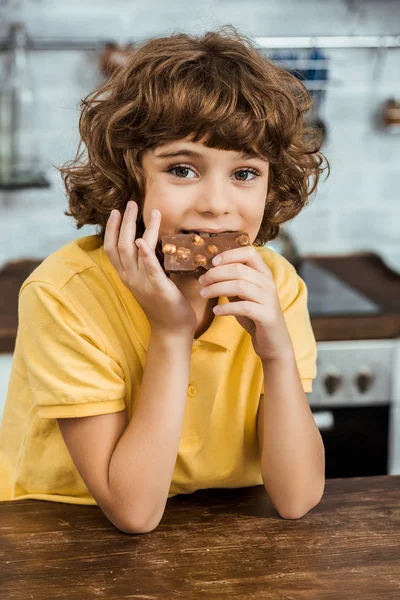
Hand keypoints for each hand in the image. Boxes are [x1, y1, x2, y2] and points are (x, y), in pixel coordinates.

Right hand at [104, 201, 196, 334]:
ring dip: (140, 228)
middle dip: (124, 222)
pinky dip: (145, 253)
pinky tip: (143, 240)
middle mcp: (130, 278)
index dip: (110, 229)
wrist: (171, 329)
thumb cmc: (163, 303)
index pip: (111, 249)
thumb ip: (145, 263)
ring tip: (152, 211)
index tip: (114, 212)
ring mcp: (142, 283)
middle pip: (120, 245)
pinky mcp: (158, 288)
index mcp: (127, 276)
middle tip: (130, 203)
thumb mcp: (148, 280)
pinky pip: (150, 268)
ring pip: (134, 251)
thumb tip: (146, 242)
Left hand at [198, 246, 293, 361]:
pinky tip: (216, 311)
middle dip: (215, 273)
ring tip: (203, 294)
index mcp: (264, 273)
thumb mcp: (242, 295)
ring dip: (217, 288)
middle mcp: (268, 283)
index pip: (249, 252)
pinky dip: (226, 307)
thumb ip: (232, 282)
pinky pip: (244, 307)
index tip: (212, 262)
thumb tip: (210, 271)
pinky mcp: (267, 315)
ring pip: (240, 286)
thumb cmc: (254, 315)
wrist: (273, 341)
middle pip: (239, 269)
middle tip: (201, 281)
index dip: (229, 254)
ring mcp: (269, 299)